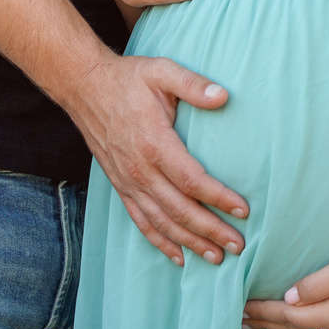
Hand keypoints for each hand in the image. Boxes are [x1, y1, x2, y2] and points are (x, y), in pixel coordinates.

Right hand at [64, 51, 249, 267]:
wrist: (85, 87)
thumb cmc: (128, 79)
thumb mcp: (162, 71)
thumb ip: (193, 84)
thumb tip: (223, 96)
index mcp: (154, 143)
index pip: (192, 180)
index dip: (218, 198)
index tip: (243, 210)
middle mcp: (140, 170)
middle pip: (180, 209)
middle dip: (210, 231)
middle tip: (238, 246)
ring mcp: (128, 181)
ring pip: (162, 222)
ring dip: (189, 242)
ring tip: (215, 257)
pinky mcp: (120, 186)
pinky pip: (141, 221)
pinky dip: (160, 241)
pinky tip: (178, 256)